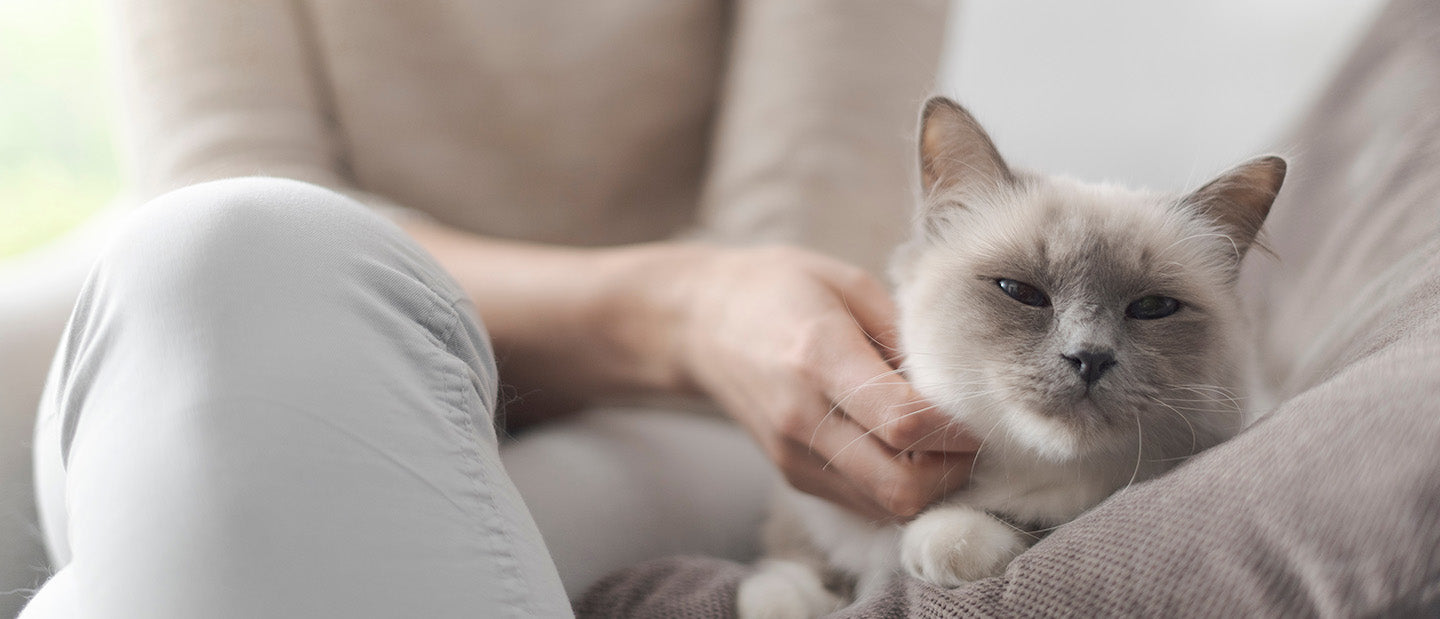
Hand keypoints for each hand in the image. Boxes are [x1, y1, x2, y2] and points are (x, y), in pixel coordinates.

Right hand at [667, 245, 977, 519]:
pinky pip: (864, 503)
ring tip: (941, 442)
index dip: (959, 427)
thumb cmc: (779, 289)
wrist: (699, 324)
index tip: (982, 408)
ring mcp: (794, 455)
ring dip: (930, 486)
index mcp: (819, 357)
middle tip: (969, 435)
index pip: (905, 423)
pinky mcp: (793, 475)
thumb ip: (904, 333)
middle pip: (901, 487)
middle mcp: (802, 419)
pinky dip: (899, 488)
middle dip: (953, 470)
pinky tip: (906, 451)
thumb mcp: (847, 284)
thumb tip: (958, 381)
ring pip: (887, 507)